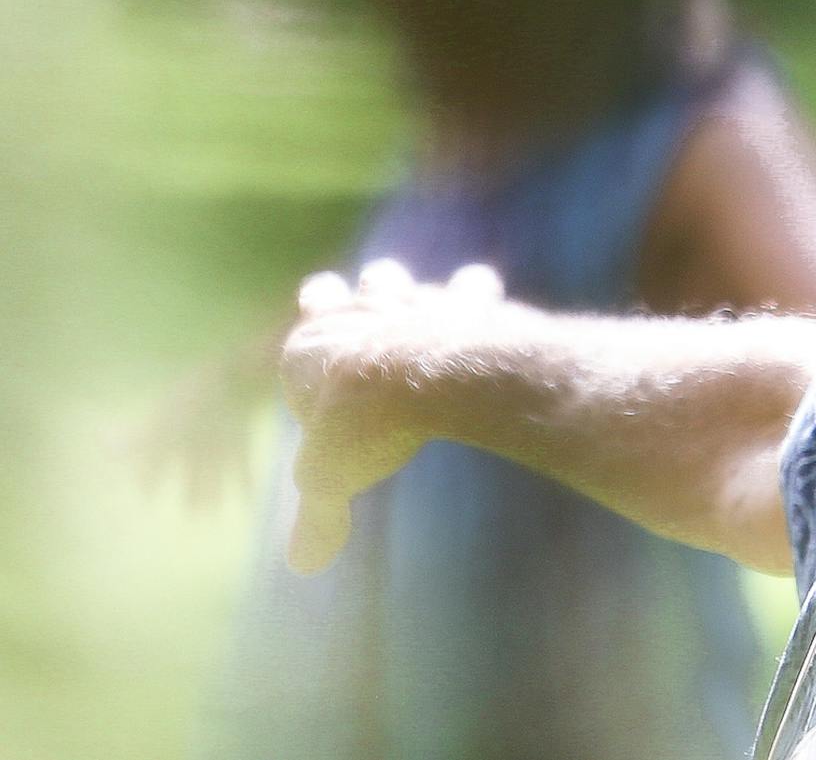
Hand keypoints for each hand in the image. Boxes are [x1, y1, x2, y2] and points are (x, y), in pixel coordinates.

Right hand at [279, 258, 506, 571]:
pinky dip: (476, 292)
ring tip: (425, 302)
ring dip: (409, 290)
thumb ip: (318, 516)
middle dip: (362, 293)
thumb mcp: (330, 481)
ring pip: (400, 279)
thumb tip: (304, 563)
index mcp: (313, 346)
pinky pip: (471, 286)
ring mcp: (413, 303)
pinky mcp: (462, 304)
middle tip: (370, 296)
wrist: (427, 382)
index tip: (320, 319)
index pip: (308, 316)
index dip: (315, 318)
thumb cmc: (363, 428)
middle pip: (355, 288)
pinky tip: (485, 296)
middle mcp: (361, 312)